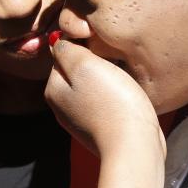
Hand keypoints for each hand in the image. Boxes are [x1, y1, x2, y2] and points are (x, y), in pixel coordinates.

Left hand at [46, 37, 164, 158]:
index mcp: (53, 90)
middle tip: (114, 62)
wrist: (135, 146)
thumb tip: (58, 41)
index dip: (83, 44)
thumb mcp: (84, 65)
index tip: (101, 46)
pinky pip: (105, 102)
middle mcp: (62, 107)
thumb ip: (67, 49)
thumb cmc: (111, 102)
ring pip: (92, 86)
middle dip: (95, 63)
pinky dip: (115, 96)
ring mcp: (81, 120)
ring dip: (107, 79)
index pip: (63, 54)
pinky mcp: (101, 129)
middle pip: (77, 71)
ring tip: (123, 79)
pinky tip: (126, 97)